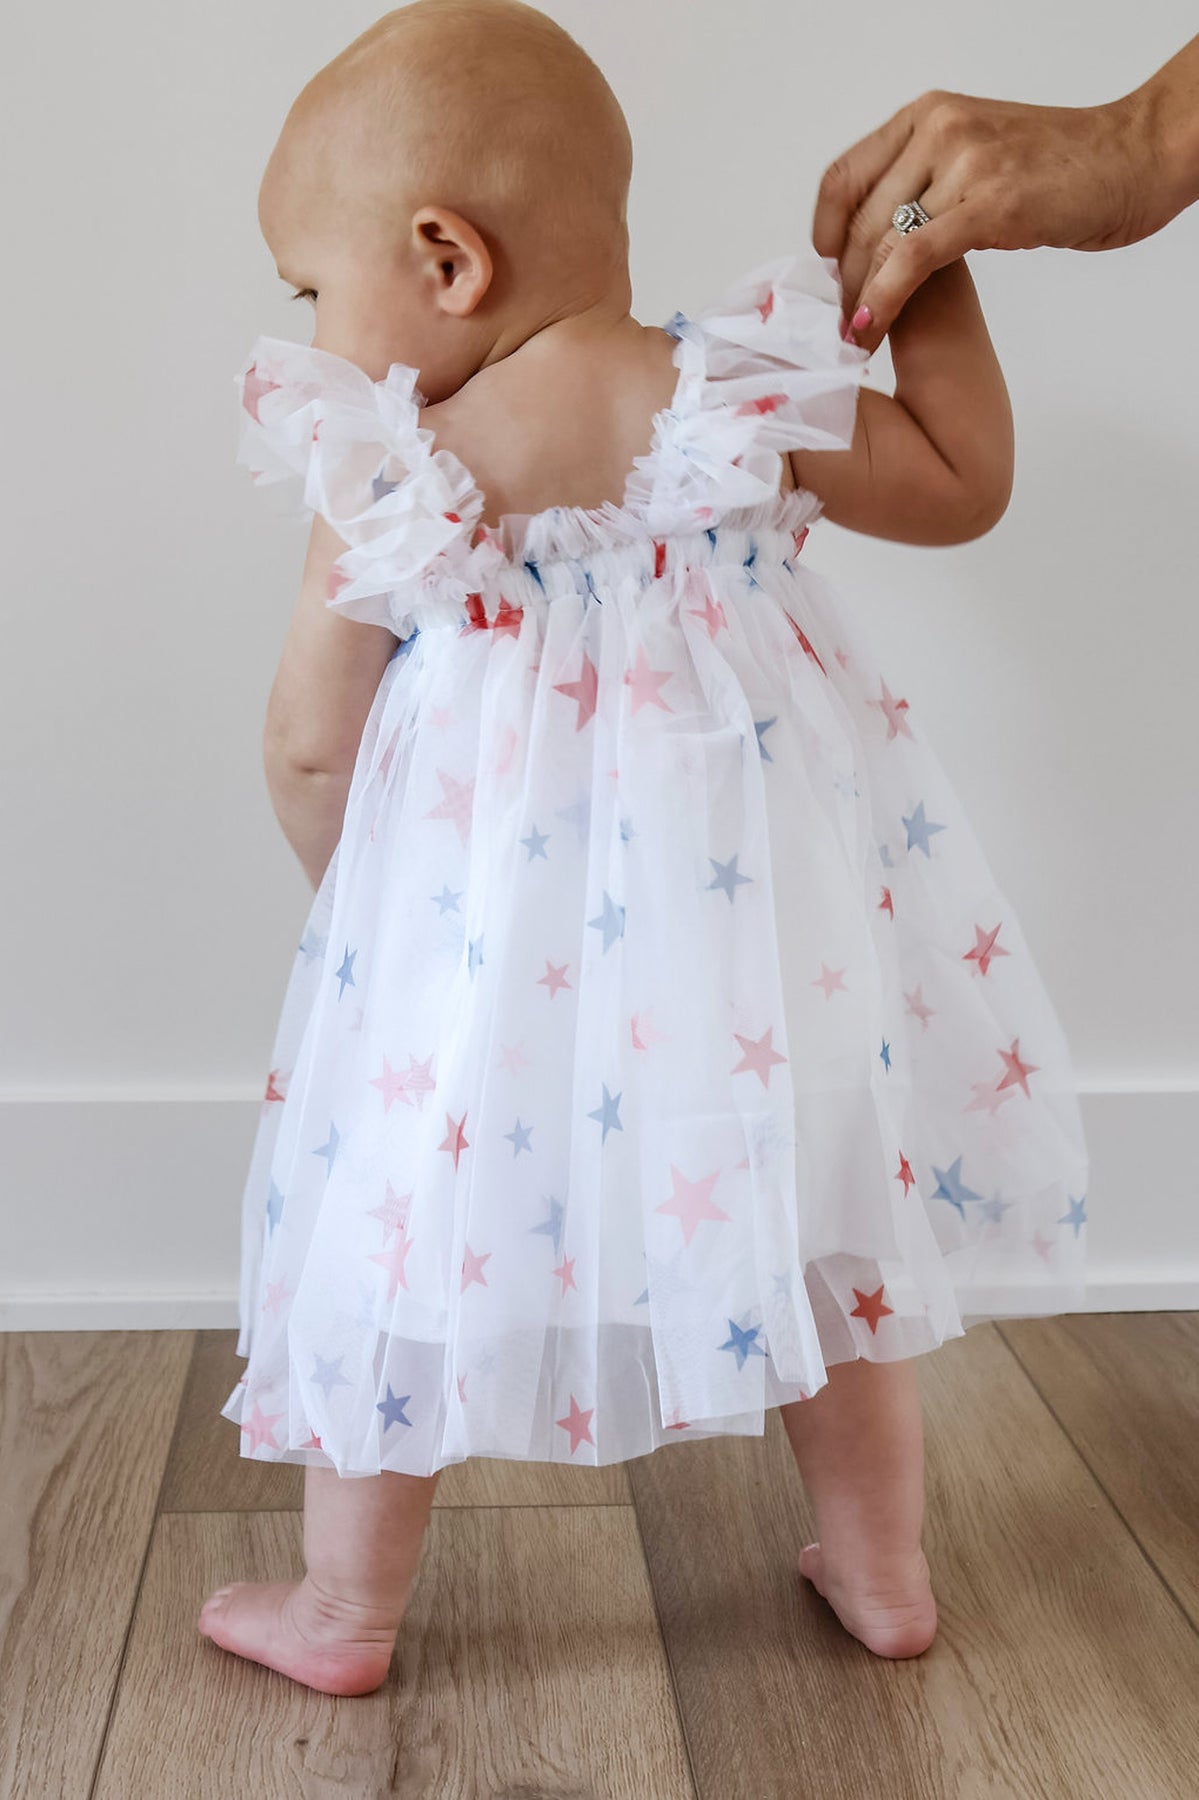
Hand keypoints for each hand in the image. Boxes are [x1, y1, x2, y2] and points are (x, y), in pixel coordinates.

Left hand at [814, 88, 1167, 352]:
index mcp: (928, 115)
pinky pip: (912, 258)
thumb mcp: (980, 158)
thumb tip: (884, 241)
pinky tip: (871, 329)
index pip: (846, 177)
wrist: (1134, 159)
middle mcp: (938, 129)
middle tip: (838, 326)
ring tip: (854, 340)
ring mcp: (964, 163)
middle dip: (842, 282)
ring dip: (859, 300)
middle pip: (860, 219)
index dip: (824, 233)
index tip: (823, 275)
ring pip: (880, 242)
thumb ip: (930, 184)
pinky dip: (884, 299)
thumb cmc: (1066, 168)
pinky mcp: (989, 204)